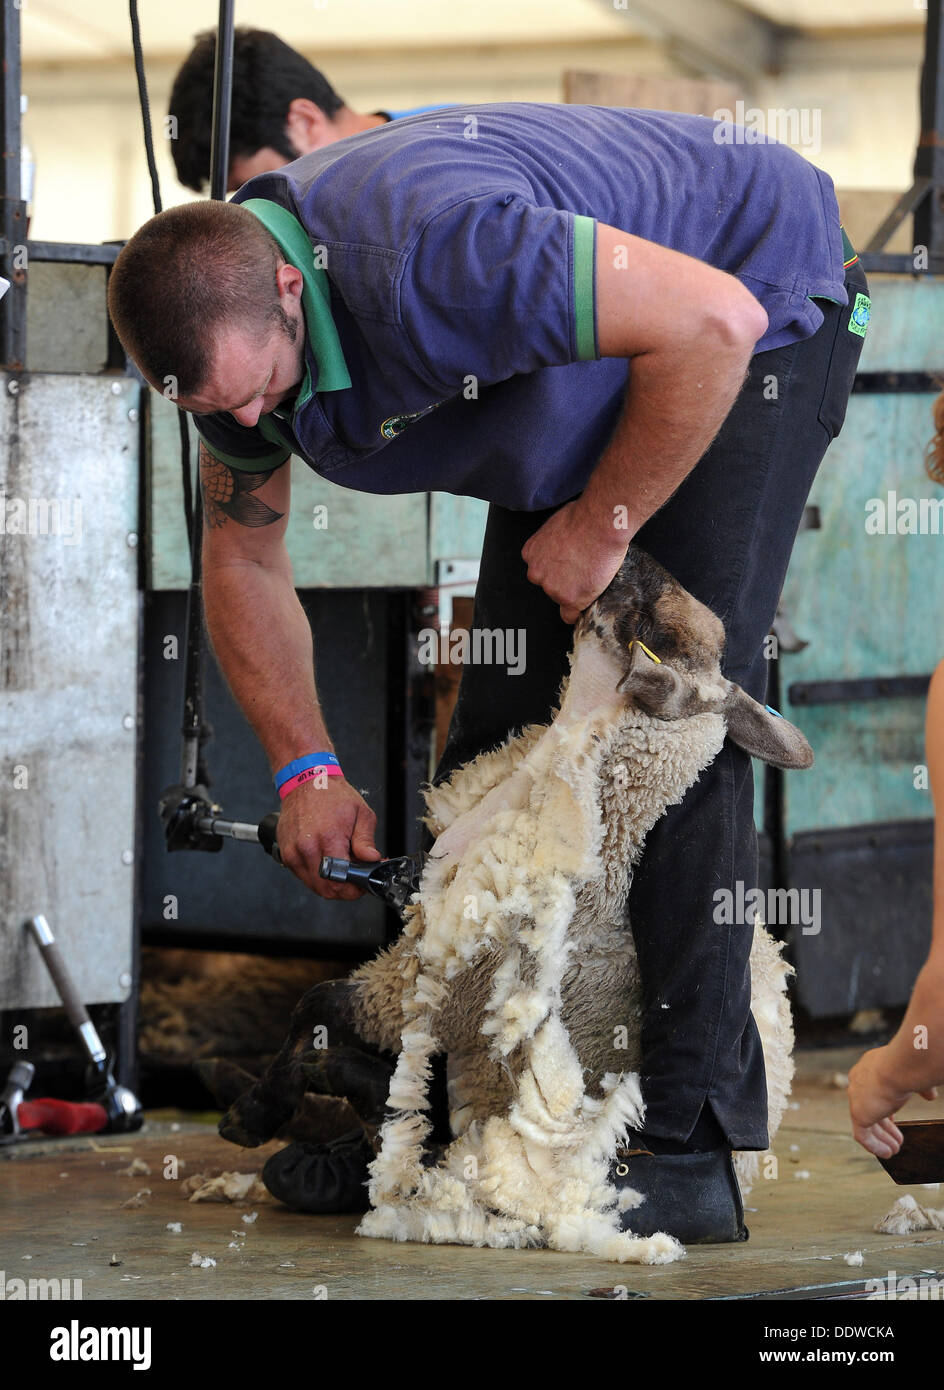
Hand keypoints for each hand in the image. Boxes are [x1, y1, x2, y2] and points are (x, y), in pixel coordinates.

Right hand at [276, 777, 379, 898]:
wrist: (306, 782)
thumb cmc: (332, 795)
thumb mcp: (361, 813)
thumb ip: (366, 841)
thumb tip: (372, 860)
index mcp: (328, 838)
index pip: (341, 881)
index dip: (355, 889)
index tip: (362, 884)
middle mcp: (306, 848)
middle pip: (326, 890)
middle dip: (344, 890)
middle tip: (354, 878)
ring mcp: (293, 853)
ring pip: (314, 886)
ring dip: (330, 884)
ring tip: (340, 867)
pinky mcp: (285, 854)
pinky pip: (303, 877)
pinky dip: (317, 876)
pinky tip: (326, 862)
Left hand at [521, 499, 630, 622]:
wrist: (600, 523)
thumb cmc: (584, 517)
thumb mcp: (556, 525)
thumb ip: (553, 542)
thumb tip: (563, 544)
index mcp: (531, 554)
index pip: (540, 572)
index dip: (556, 570)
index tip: (568, 568)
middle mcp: (536, 573)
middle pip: (549, 586)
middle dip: (564, 581)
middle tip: (584, 569)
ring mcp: (552, 588)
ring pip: (562, 599)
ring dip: (575, 592)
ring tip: (592, 574)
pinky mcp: (569, 599)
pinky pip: (570, 615)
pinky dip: (578, 612)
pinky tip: (587, 603)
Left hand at [846, 1046, 933, 1157]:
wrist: (898, 1067)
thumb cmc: (909, 1066)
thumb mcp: (915, 1077)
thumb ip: (921, 1088)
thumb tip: (931, 1096)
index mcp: (870, 1068)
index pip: (873, 1091)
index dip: (883, 1106)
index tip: (893, 1119)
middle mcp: (859, 1081)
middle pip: (870, 1108)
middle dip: (884, 1125)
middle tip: (897, 1139)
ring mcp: (856, 1098)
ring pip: (866, 1123)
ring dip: (881, 1138)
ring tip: (895, 1150)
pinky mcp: (857, 1114)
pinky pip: (863, 1135)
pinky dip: (874, 1145)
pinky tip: (887, 1154)